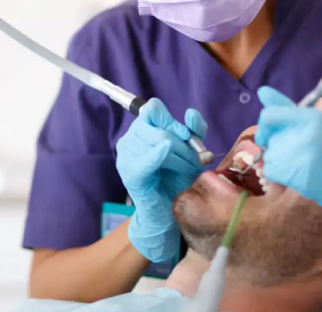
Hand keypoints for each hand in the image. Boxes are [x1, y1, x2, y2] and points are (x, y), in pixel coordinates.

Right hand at [116, 99, 205, 260]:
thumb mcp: (191, 151)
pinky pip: (145, 160)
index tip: (186, 136)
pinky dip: (157, 155)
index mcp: (143, 128)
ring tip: (186, 170)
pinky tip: (166, 152)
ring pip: (158, 143)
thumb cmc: (178, 178)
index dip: (171, 121)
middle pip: (160, 129)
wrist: (170, 211)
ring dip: (180, 157)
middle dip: (183, 145)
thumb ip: (193, 130)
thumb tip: (190, 113)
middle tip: (195, 162)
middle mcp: (130, 138)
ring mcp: (127, 155)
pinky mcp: (130, 173)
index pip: (153, 109)